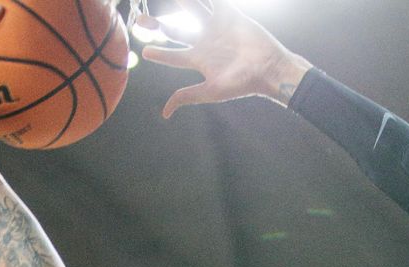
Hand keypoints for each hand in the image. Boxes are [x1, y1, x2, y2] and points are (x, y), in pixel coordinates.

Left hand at [141, 0, 311, 117]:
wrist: (268, 68)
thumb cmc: (241, 83)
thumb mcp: (210, 92)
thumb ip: (186, 96)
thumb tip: (165, 114)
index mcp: (200, 60)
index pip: (174, 56)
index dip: (159, 54)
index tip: (145, 51)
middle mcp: (205, 42)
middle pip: (176, 30)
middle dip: (158, 25)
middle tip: (141, 21)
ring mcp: (216, 27)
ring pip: (192, 11)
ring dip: (179, 4)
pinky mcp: (229, 15)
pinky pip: (214, 2)